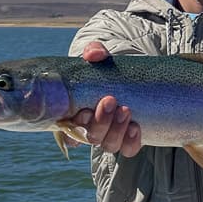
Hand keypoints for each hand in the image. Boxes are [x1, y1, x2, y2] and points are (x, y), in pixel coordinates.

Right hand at [67, 41, 142, 156]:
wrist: (130, 76)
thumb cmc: (106, 69)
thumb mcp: (98, 57)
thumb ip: (94, 51)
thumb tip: (93, 54)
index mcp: (73, 114)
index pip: (67, 130)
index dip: (74, 127)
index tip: (85, 111)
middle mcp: (89, 129)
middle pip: (90, 137)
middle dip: (100, 121)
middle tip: (110, 100)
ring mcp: (109, 136)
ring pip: (109, 145)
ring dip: (116, 129)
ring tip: (126, 110)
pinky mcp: (127, 139)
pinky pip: (128, 150)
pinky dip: (131, 141)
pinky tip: (136, 128)